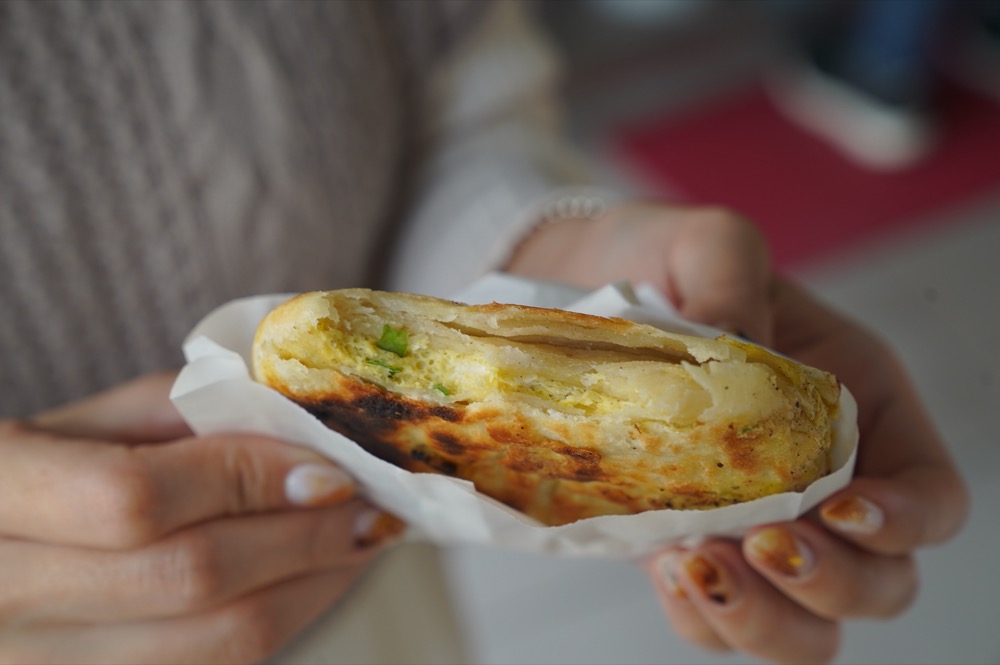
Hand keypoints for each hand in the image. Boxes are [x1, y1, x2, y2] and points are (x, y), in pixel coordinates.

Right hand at [0, 373, 404, 664]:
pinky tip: (312, 580)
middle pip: (191, 578)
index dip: (248, 480)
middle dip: (304, 536)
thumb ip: (184, 410)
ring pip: (220, 642)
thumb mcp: (86, 422)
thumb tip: (302, 422)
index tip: (327, 466)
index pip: (136, 497)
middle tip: (368, 504)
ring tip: (357, 540)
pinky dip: (287, 619)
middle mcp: (5, 597)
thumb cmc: (40, 477)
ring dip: (314, 586)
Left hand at [507, 204, 968, 663]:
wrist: (570, 288)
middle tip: (763, 547)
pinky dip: (700, 614)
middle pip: (878, 579)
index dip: (907, 520)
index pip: (930, 492)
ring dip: (764, 618)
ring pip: (801, 622)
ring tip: (700, 568)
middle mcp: (815, 477)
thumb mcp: (704, 240)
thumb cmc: (657, 259)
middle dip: (832, 583)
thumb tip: (732, 345)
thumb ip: (730, 275)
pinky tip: (665, 568)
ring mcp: (748, 520)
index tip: (841, 509)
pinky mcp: (681, 541)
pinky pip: (713, 614)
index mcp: (853, 402)